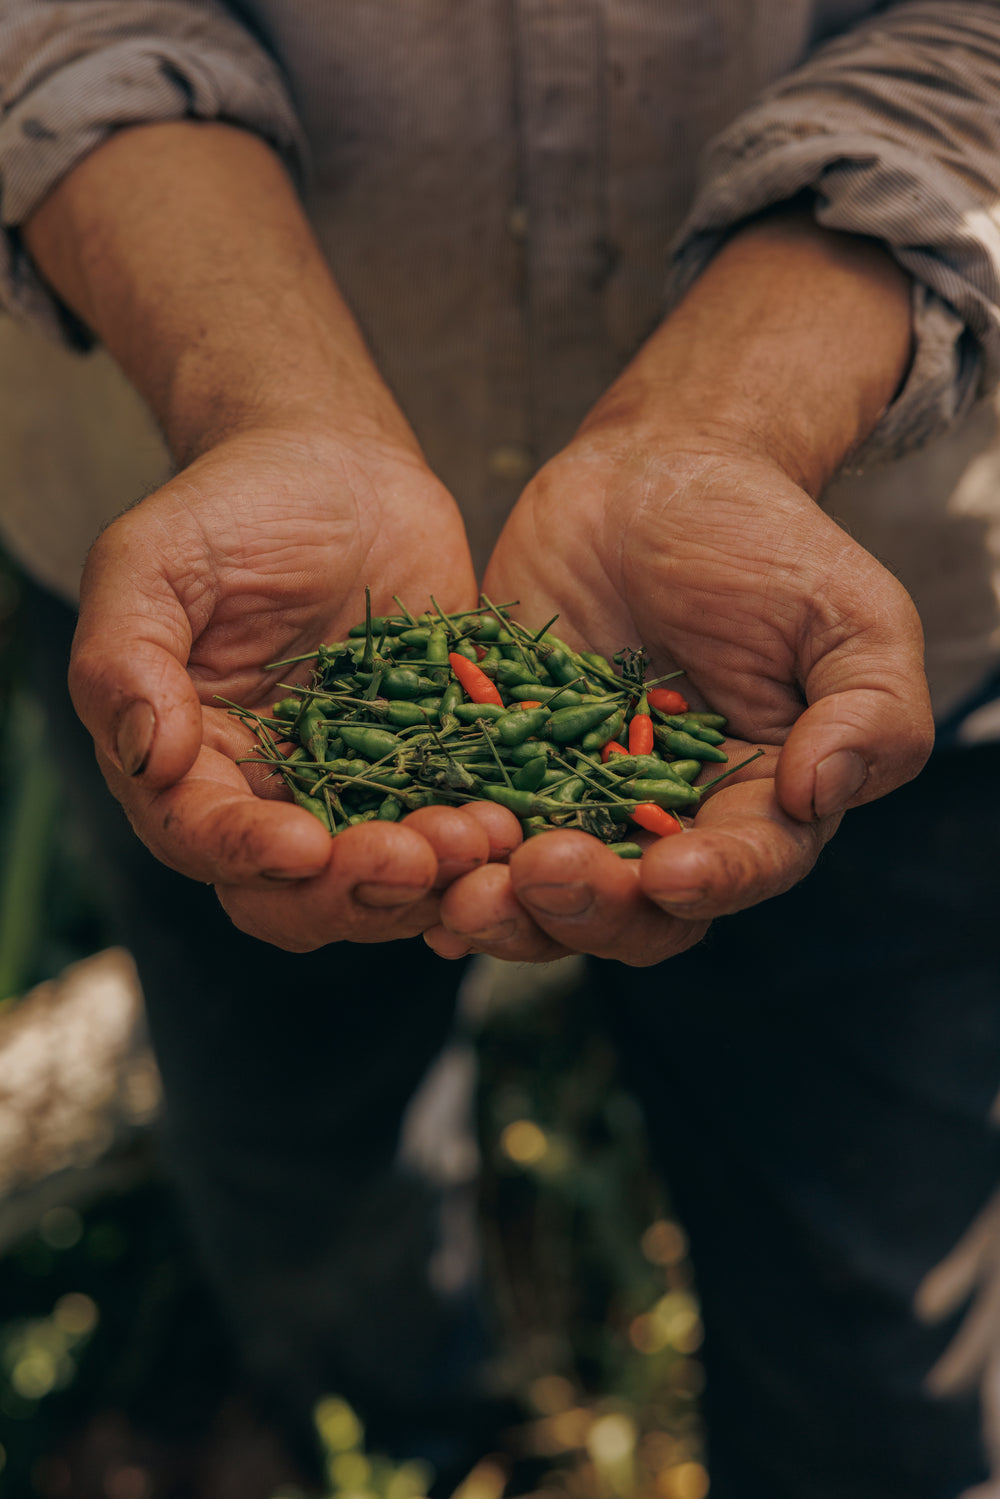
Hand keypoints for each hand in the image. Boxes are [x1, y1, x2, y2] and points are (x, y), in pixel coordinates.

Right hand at [68, 423, 513, 948]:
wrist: (341, 466)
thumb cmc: (232, 505)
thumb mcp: (153, 560)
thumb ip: (125, 656)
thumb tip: (150, 758)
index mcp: (188, 762)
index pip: (202, 839)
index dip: (248, 854)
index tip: (305, 846)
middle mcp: (268, 795)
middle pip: (295, 894)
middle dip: (352, 890)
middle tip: (413, 857)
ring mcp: (356, 789)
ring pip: (385, 877)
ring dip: (431, 876)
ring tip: (481, 835)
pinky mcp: (430, 767)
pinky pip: (455, 823)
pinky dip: (482, 838)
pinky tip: (515, 819)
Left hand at [423, 434, 931, 967]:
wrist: (651, 475)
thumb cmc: (763, 541)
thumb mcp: (849, 615)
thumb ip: (869, 710)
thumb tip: (819, 796)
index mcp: (755, 806)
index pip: (741, 869)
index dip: (709, 883)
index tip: (670, 871)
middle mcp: (663, 824)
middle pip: (631, 911)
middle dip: (588, 910)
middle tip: (544, 873)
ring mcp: (574, 800)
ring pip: (540, 892)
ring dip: (503, 907)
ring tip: (464, 890)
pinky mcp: (499, 765)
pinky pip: (468, 827)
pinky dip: (440, 857)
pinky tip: (412, 865)